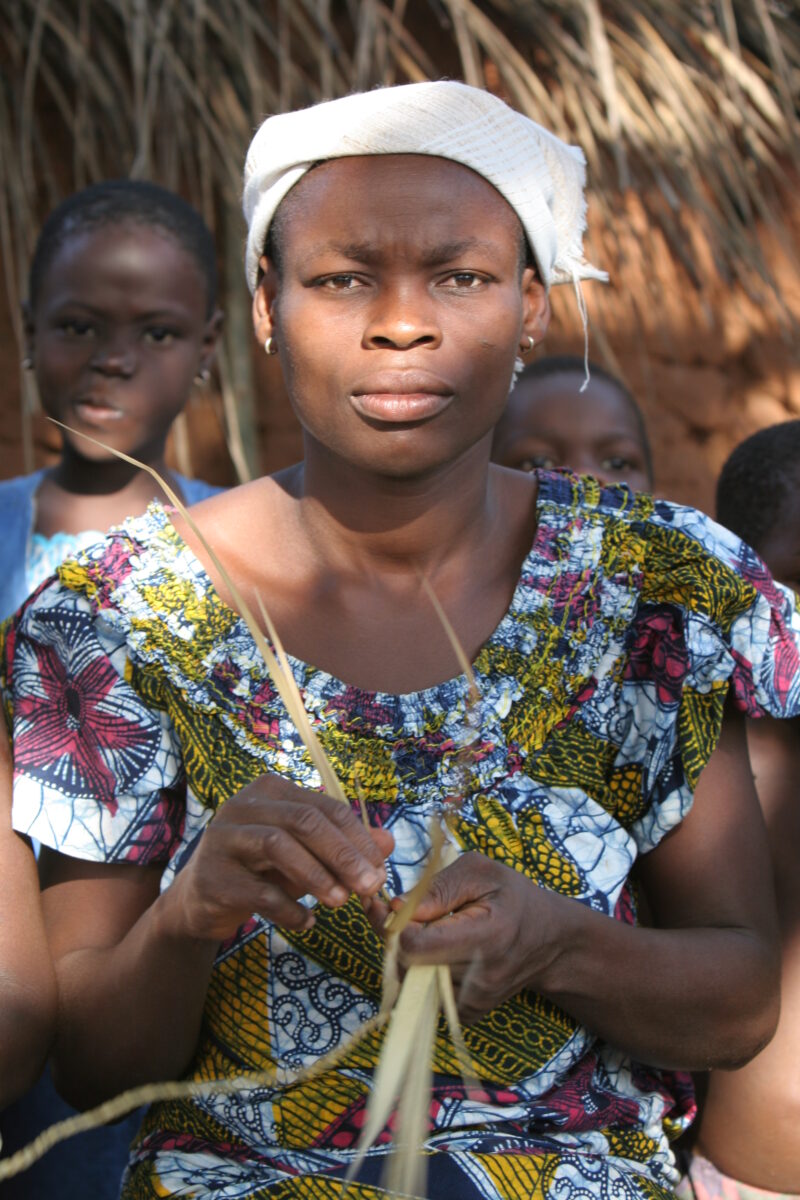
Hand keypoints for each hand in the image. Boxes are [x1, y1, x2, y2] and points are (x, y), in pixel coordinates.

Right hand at [164, 775, 393, 941]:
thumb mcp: (305, 855)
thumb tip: (388, 842)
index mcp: (272, 791)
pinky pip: (259, 891)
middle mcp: (244, 805)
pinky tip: (306, 923)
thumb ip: (344, 845)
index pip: (325, 807)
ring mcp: (223, 838)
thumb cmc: (260, 870)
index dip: (357, 837)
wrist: (200, 900)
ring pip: (278, 845)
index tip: (380, 868)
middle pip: (304, 821)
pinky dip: (289, 909)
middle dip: (342, 854)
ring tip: (340, 902)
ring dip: (317, 876)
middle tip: (370, 885)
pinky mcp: (212, 876)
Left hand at [368, 852, 557, 1022]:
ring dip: (407, 957)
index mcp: (486, 937)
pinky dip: (421, 974)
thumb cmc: (513, 897)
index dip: (398, 926)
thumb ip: (438, 887)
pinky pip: (427, 997)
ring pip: (412, 984)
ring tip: (423, 931)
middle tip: (398, 916)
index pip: (417, 947)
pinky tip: (436, 953)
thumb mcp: (482, 872)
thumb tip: (396, 908)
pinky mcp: (471, 1013)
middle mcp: (481, 978)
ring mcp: (476, 1001)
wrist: (550, 940)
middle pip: (408, 967)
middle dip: (395, 940)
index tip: (397, 907)